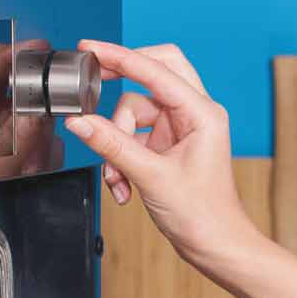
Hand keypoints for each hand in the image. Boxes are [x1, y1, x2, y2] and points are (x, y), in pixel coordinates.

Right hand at [65, 40, 252, 263]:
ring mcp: (181, 129)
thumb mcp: (150, 177)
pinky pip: (135, 136)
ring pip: (135, 111)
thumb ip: (112, 145)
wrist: (217, 247)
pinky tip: (124, 185)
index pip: (155, 70)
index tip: (90, 50)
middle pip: (152, 74)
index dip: (119, 57)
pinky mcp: (169, 145)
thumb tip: (79, 121)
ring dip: (118, 144)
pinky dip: (123, 157)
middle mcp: (194, 115)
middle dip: (120, 81)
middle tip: (91, 83)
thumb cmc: (204, 216)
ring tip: (118, 178)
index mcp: (202, 113)